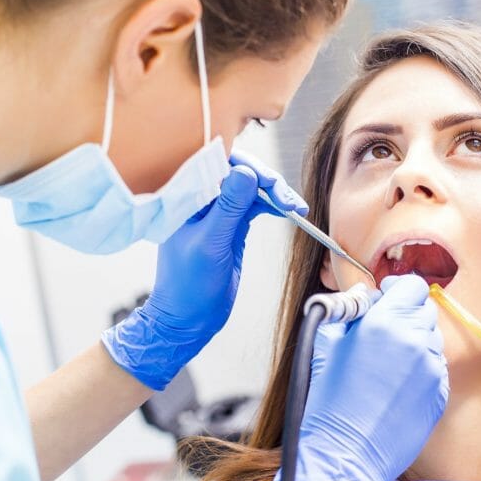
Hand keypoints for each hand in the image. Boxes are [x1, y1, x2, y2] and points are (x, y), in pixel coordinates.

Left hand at [102, 156, 305, 389]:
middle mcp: (200, 198)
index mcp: (184, 196)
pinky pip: (256, 204)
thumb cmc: (187, 285)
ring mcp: (218, 210)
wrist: (188, 318)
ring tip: (296, 208)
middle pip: (238, 171)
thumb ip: (228, 207)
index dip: (243, 163)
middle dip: (266, 180)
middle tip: (287, 200)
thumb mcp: (210, 244)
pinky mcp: (232, 224)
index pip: (214, 161)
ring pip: (251, 187)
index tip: (266, 181)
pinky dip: (273, 204)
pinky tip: (287, 210)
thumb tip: (245, 172)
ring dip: (275, 193)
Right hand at [253, 275, 448, 480]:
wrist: (345, 452)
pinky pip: (436, 367)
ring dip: (414, 341)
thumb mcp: (326, 342)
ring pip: (432, 339)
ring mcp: (433, 368)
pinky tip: (395, 385)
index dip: (398, 289)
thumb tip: (366, 297)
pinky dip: (420, 368)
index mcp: (386, 323)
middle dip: (405, 314)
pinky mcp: (440, 393)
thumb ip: (350, 311)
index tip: (386, 297)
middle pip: (425, 309)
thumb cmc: (328, 398)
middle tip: (382, 331)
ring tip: (386, 363)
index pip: (413, 285)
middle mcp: (416, 341)